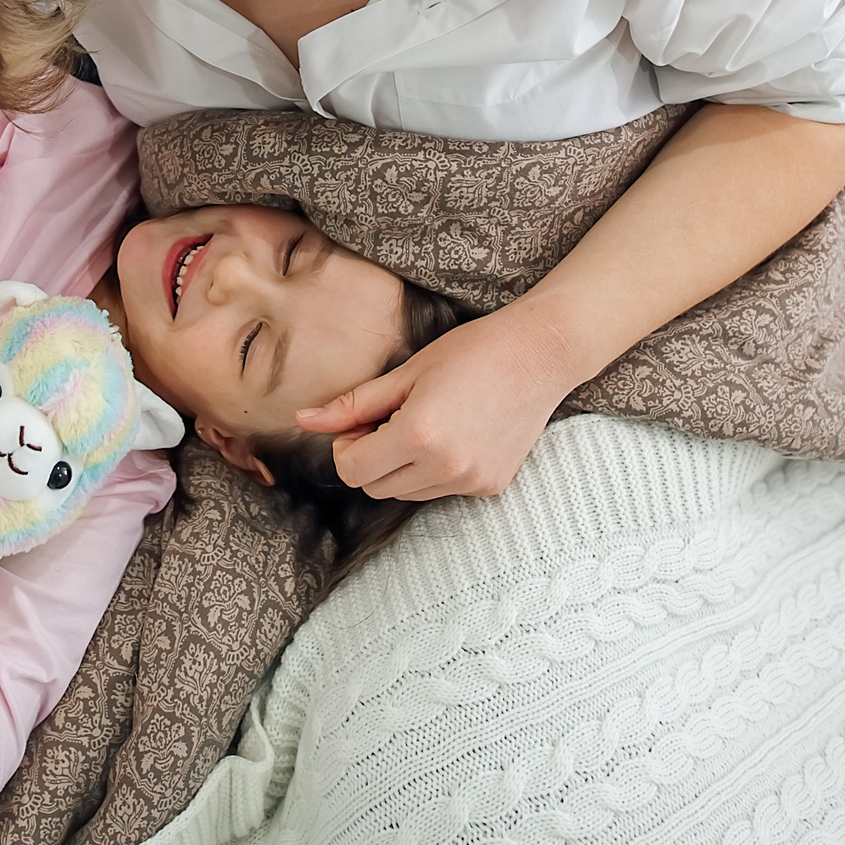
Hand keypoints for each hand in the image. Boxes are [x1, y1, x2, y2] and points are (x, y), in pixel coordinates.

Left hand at [295, 310, 572, 500]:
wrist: (540, 353)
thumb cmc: (471, 351)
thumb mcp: (406, 372)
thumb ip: (352, 405)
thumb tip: (303, 421)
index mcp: (418, 435)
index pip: (352, 471)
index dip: (346, 447)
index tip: (361, 421)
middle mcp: (445, 467)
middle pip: (376, 487)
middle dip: (370, 458)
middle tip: (389, 419)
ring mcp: (471, 481)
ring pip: (407, 493)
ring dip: (401, 467)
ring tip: (424, 423)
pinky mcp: (491, 486)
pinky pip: (442, 490)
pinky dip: (435, 470)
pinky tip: (455, 433)